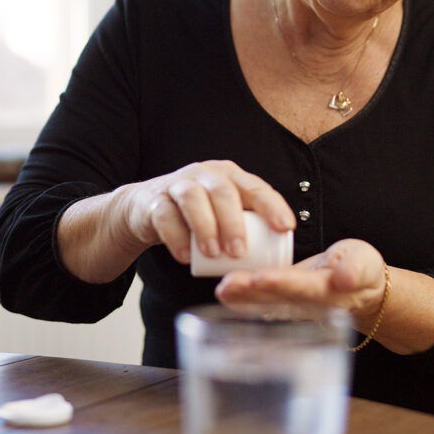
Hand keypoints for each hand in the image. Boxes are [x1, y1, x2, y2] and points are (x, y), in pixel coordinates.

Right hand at [115, 160, 295, 264]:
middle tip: (239, 252)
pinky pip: (165, 216)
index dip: (272, 206)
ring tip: (214, 254)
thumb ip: (248, 226)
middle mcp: (205, 175)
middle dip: (233, 222)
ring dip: (205, 228)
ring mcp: (178, 185)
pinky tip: (185, 257)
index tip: (285, 228)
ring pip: (193, 199)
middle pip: (223, 192)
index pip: (256, 187)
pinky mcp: (155, 201)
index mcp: (230, 176)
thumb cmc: (199, 215)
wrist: (147, 208)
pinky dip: (176, 237)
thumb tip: (280, 259)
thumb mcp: (225, 212)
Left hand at [214, 239, 387, 321]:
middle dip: (251, 291)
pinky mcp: (286, 303)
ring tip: (222, 289)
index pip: (301, 287)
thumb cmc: (363, 271)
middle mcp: (306, 304)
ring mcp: (294, 306)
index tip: (261, 278)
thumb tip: (344, 278)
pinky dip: (243, 301)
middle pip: (276, 298)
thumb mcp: (365, 264)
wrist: (363, 291)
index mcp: (326, 291)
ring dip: (242, 297)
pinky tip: (225, 294)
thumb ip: (354, 270)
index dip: (281, 283)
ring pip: (265, 301)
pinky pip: (262, 303)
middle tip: (228, 284)